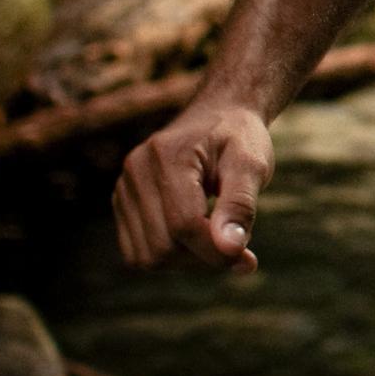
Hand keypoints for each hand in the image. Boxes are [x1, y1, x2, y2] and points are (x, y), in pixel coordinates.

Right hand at [115, 98, 270, 272]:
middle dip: (203, 256)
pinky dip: (169, 257)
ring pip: (147, 257)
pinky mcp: (122, 203)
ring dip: (186, 260)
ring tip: (215, 236)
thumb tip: (230, 249)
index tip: (248, 259)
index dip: (216, 251)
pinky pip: (137, 253)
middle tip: (235, 242)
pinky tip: (195, 238)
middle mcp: (135, 171)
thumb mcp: (252, 164)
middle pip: (162, 247)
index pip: (183, 225)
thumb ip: (241, 205)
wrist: (219, 114)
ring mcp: (123, 188)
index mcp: (167, 155)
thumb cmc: (239, 138)